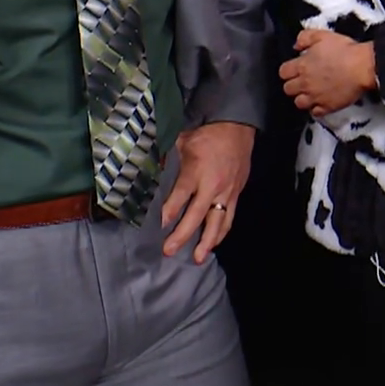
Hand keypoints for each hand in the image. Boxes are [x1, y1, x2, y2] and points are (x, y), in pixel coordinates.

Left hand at [161, 121, 254, 263]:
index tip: (158, 225)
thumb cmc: (206, 134)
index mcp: (196, 170)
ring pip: (217, 222)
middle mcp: (212, 185)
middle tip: (169, 251)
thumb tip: (146, 168)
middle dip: (182, 234)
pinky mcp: (236, 194)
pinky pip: (229, 217)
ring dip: (207, 242)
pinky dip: (222, 232)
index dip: (169, 211)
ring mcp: (227, 192)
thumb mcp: (182, 140)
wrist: (237, 127)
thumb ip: (167, 157)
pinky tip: (214, 243)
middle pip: (196, 215)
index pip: (180, 195)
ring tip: (197, 258)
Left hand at [279, 29, 375, 116]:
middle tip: (304, 80)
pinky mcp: (327, 107)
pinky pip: (315, 113)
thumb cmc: (345, 50)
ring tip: (312, 92)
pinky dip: (317, 108)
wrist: (363, 67)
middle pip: (288, 89)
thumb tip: (296, 46)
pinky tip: (322, 101)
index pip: (283, 72)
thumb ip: (304, 38)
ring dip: (303, 97)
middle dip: (294, 84)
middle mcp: (305, 83)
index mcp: (302, 66)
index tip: (296, 68)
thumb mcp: (322, 35)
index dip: (289, 70)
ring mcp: (315, 97)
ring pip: (299, 103)